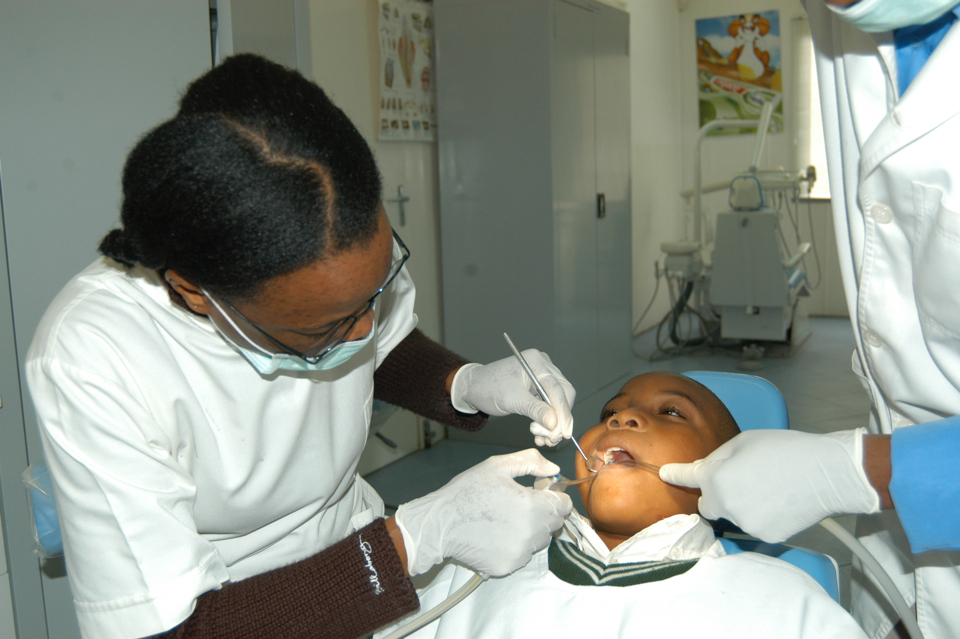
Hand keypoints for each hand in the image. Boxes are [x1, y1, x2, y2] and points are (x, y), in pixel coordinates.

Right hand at [394, 449, 572, 576]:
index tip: (542, 492)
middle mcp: (531, 533)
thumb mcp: (497, 466)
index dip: (555, 496)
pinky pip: (523, 555)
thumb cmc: (467, 492)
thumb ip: (531, 462)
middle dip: (543, 512)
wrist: (439, 524)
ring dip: (531, 530)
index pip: (564, 505)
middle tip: (520, 504)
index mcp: (532, 506)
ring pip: (539, 541)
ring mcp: (520, 553)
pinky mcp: (508, 567)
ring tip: (506, 519)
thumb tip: (553, 470)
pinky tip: (497, 535)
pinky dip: (516, 545)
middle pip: (553, 524)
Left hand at [450, 350, 575, 445]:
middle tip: (552, 439)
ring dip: (553, 423)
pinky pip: (550, 405)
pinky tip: (541, 435)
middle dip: (559, 419)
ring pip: (558, 402)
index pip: (558, 388)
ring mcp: (542, 376)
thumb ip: (535, 410)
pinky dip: (546, 421)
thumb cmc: (489, 389)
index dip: (564, 412)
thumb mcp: (511, 400)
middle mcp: (543, 366)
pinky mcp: (539, 387)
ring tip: (544, 440)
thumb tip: (554, 424)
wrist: (474, 388)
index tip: (564, 433)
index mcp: (536, 362)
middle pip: (562, 395)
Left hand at [659, 428, 880, 542]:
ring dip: (741, 504)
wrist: (824, 473)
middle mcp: (724, 505)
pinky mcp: (765, 536)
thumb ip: (718, 458)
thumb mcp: (743, 441)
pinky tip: (780, 500)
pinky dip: (762, 515)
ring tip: (769, 486)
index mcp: (714, 479)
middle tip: (739, 479)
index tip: (665, 474)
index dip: (674, 475)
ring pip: (733, 515)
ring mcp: (744, 523)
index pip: (685, 477)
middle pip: (708, 505)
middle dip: (716, 494)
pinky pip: (755, 524)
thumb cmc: (784, 450)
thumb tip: (706, 468)